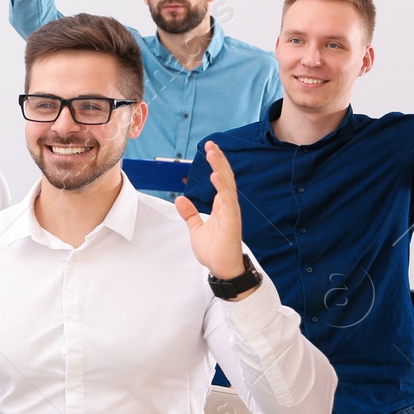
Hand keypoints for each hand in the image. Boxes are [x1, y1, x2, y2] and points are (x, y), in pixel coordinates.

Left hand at [173, 142, 252, 289]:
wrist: (221, 269)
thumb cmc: (214, 251)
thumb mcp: (196, 229)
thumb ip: (190, 213)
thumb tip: (180, 198)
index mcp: (221, 206)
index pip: (220, 180)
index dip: (216, 164)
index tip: (209, 149)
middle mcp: (228, 206)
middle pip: (225, 178)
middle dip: (219, 160)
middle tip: (211, 144)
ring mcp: (231, 213)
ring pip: (227, 185)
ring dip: (221, 168)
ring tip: (213, 153)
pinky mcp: (232, 221)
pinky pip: (228, 201)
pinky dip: (222, 188)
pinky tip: (216, 176)